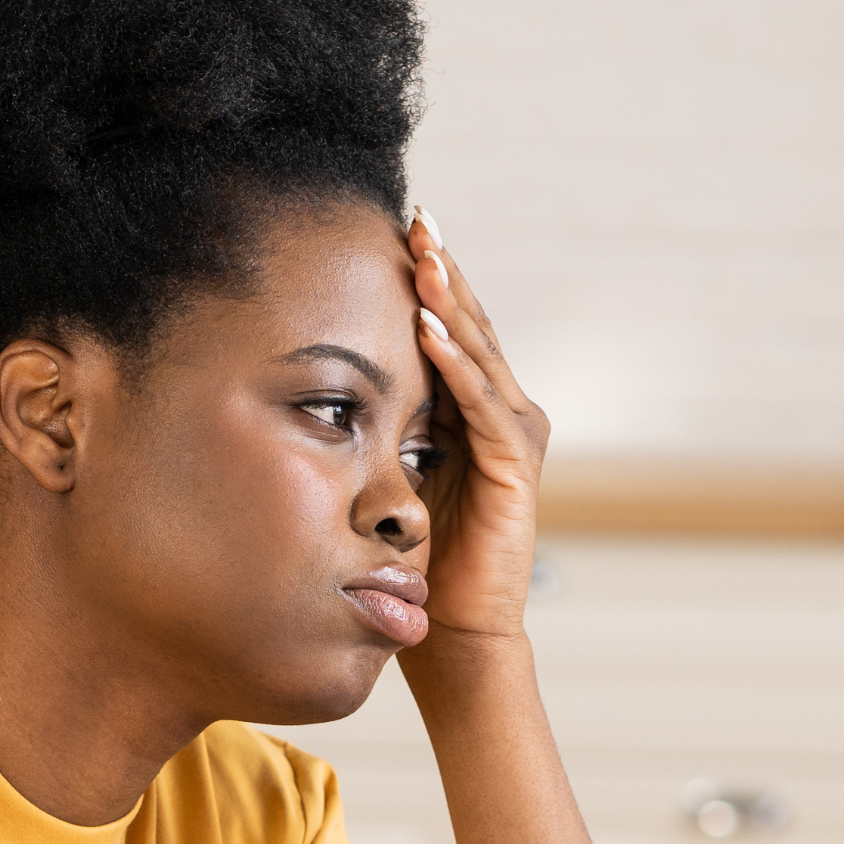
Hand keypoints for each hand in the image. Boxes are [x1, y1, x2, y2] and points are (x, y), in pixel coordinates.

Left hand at [402, 209, 547, 640]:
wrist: (453, 626)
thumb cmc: (417, 556)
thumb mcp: (390, 471)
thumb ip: (382, 425)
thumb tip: (329, 386)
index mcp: (473, 410)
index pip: (451, 329)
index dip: (430, 280)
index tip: (398, 229)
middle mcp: (503, 412)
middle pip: (471, 325)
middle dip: (443, 270)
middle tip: (416, 217)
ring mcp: (514, 435)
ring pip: (479, 352)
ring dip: (451, 302)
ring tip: (424, 256)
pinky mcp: (515, 465)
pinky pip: (480, 403)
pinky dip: (456, 364)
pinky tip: (430, 330)